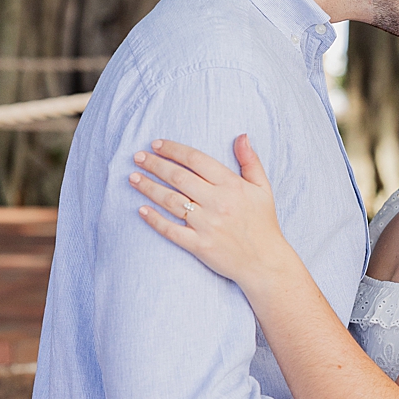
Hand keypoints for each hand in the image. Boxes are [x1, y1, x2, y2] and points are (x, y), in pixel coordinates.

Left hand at [130, 136, 290, 284]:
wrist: (266, 263)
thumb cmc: (263, 223)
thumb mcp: (263, 189)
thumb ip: (250, 161)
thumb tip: (241, 135)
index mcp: (232, 186)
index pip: (196, 160)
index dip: (173, 150)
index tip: (155, 144)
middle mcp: (218, 203)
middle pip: (178, 177)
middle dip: (154, 165)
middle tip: (137, 157)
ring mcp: (207, 225)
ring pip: (171, 201)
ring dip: (149, 188)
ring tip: (133, 178)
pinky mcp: (199, 246)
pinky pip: (171, 231)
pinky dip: (154, 220)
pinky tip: (141, 210)